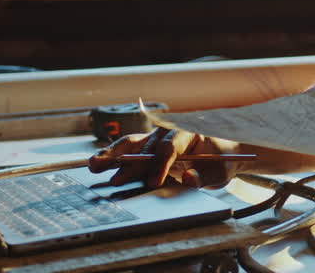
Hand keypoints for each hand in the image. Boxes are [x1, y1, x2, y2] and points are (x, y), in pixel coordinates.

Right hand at [88, 127, 232, 187]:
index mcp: (188, 134)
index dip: (160, 164)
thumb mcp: (219, 172)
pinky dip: (112, 156)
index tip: (153, 182)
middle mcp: (168, 133)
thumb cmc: (220, 161)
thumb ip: (204, 176)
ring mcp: (155, 139)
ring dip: (112, 155)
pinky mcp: (146, 148)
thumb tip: (187, 178)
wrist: (220, 154)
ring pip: (131, 144)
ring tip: (94, 165)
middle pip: (146, 147)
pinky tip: (97, 164)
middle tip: (116, 179)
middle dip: (131, 164)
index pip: (170, 147)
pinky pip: (127, 150)